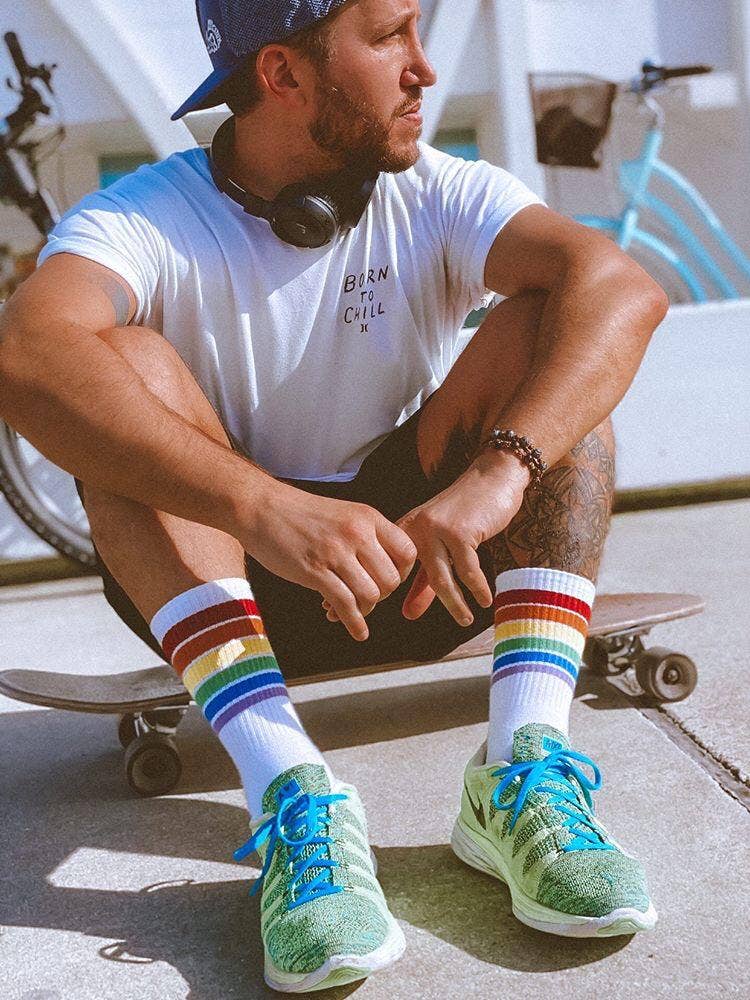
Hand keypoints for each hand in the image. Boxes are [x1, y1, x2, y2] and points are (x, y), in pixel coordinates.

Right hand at [244, 482, 416, 641]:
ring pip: (371, 595)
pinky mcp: (315, 571)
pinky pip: (346, 605)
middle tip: (366, 598)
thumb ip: (365, 537)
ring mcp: (336, 552)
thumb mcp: (343, 514)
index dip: (402, 573)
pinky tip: (356, 631)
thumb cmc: (299, 514)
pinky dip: (354, 624)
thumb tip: (383, 571)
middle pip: (391, 579)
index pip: (407, 552)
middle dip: (382, 596)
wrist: (260, 507)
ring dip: (365, 611)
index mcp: (368, 517)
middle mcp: (357, 533)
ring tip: (352, 611)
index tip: (386, 581)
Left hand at [323, 452, 529, 627]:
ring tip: (466, 621)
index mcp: (405, 530)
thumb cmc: (466, 514)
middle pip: (406, 576)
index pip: (385, 568)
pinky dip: (478, 588)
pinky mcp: (461, 532)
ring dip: (456, 604)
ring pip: (441, 578)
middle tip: (427, 624)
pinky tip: (484, 601)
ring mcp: (437, 530)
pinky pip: (468, 569)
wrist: (491, 479)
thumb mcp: (440, 547)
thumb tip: (408, 615)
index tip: (367, 613)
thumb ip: (423, 582)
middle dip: (412, 602)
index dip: (375, 592)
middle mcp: (416, 528)